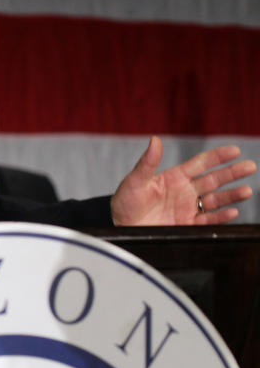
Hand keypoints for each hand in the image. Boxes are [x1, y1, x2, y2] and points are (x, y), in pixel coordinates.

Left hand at [111, 136, 256, 225]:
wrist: (120, 226)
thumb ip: (147, 163)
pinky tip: (232, 212)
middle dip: (232, 173)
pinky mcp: (187, 225)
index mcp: (174, 178)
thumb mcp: (134, 181)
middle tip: (250, 166)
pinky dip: (221, 217)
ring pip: (215, 200)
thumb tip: (154, 140)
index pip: (200, 164)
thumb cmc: (125, 202)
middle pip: (214, 180)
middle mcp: (184, 191)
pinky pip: (208, 221)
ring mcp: (187, 208)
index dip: (217, 157)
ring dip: (231, 196)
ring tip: (247, 191)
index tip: (235, 150)